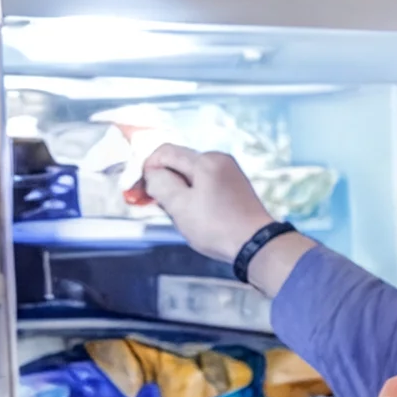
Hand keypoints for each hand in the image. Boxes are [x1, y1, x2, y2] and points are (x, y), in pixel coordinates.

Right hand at [129, 141, 273, 264]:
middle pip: (180, 162)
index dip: (148, 168)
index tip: (140, 190)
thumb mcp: (180, 207)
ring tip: (179, 213)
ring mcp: (230, 171)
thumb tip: (152, 173)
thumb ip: (160, 184)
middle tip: (159, 205)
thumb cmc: (217, 227)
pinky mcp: (236, 185)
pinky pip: (206, 182)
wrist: (256, 244)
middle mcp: (219, 159)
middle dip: (165, 180)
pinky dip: (195, 193)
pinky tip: (196, 213)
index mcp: (205, 160)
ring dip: (179, 188)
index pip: (166, 152)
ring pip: (192, 173)